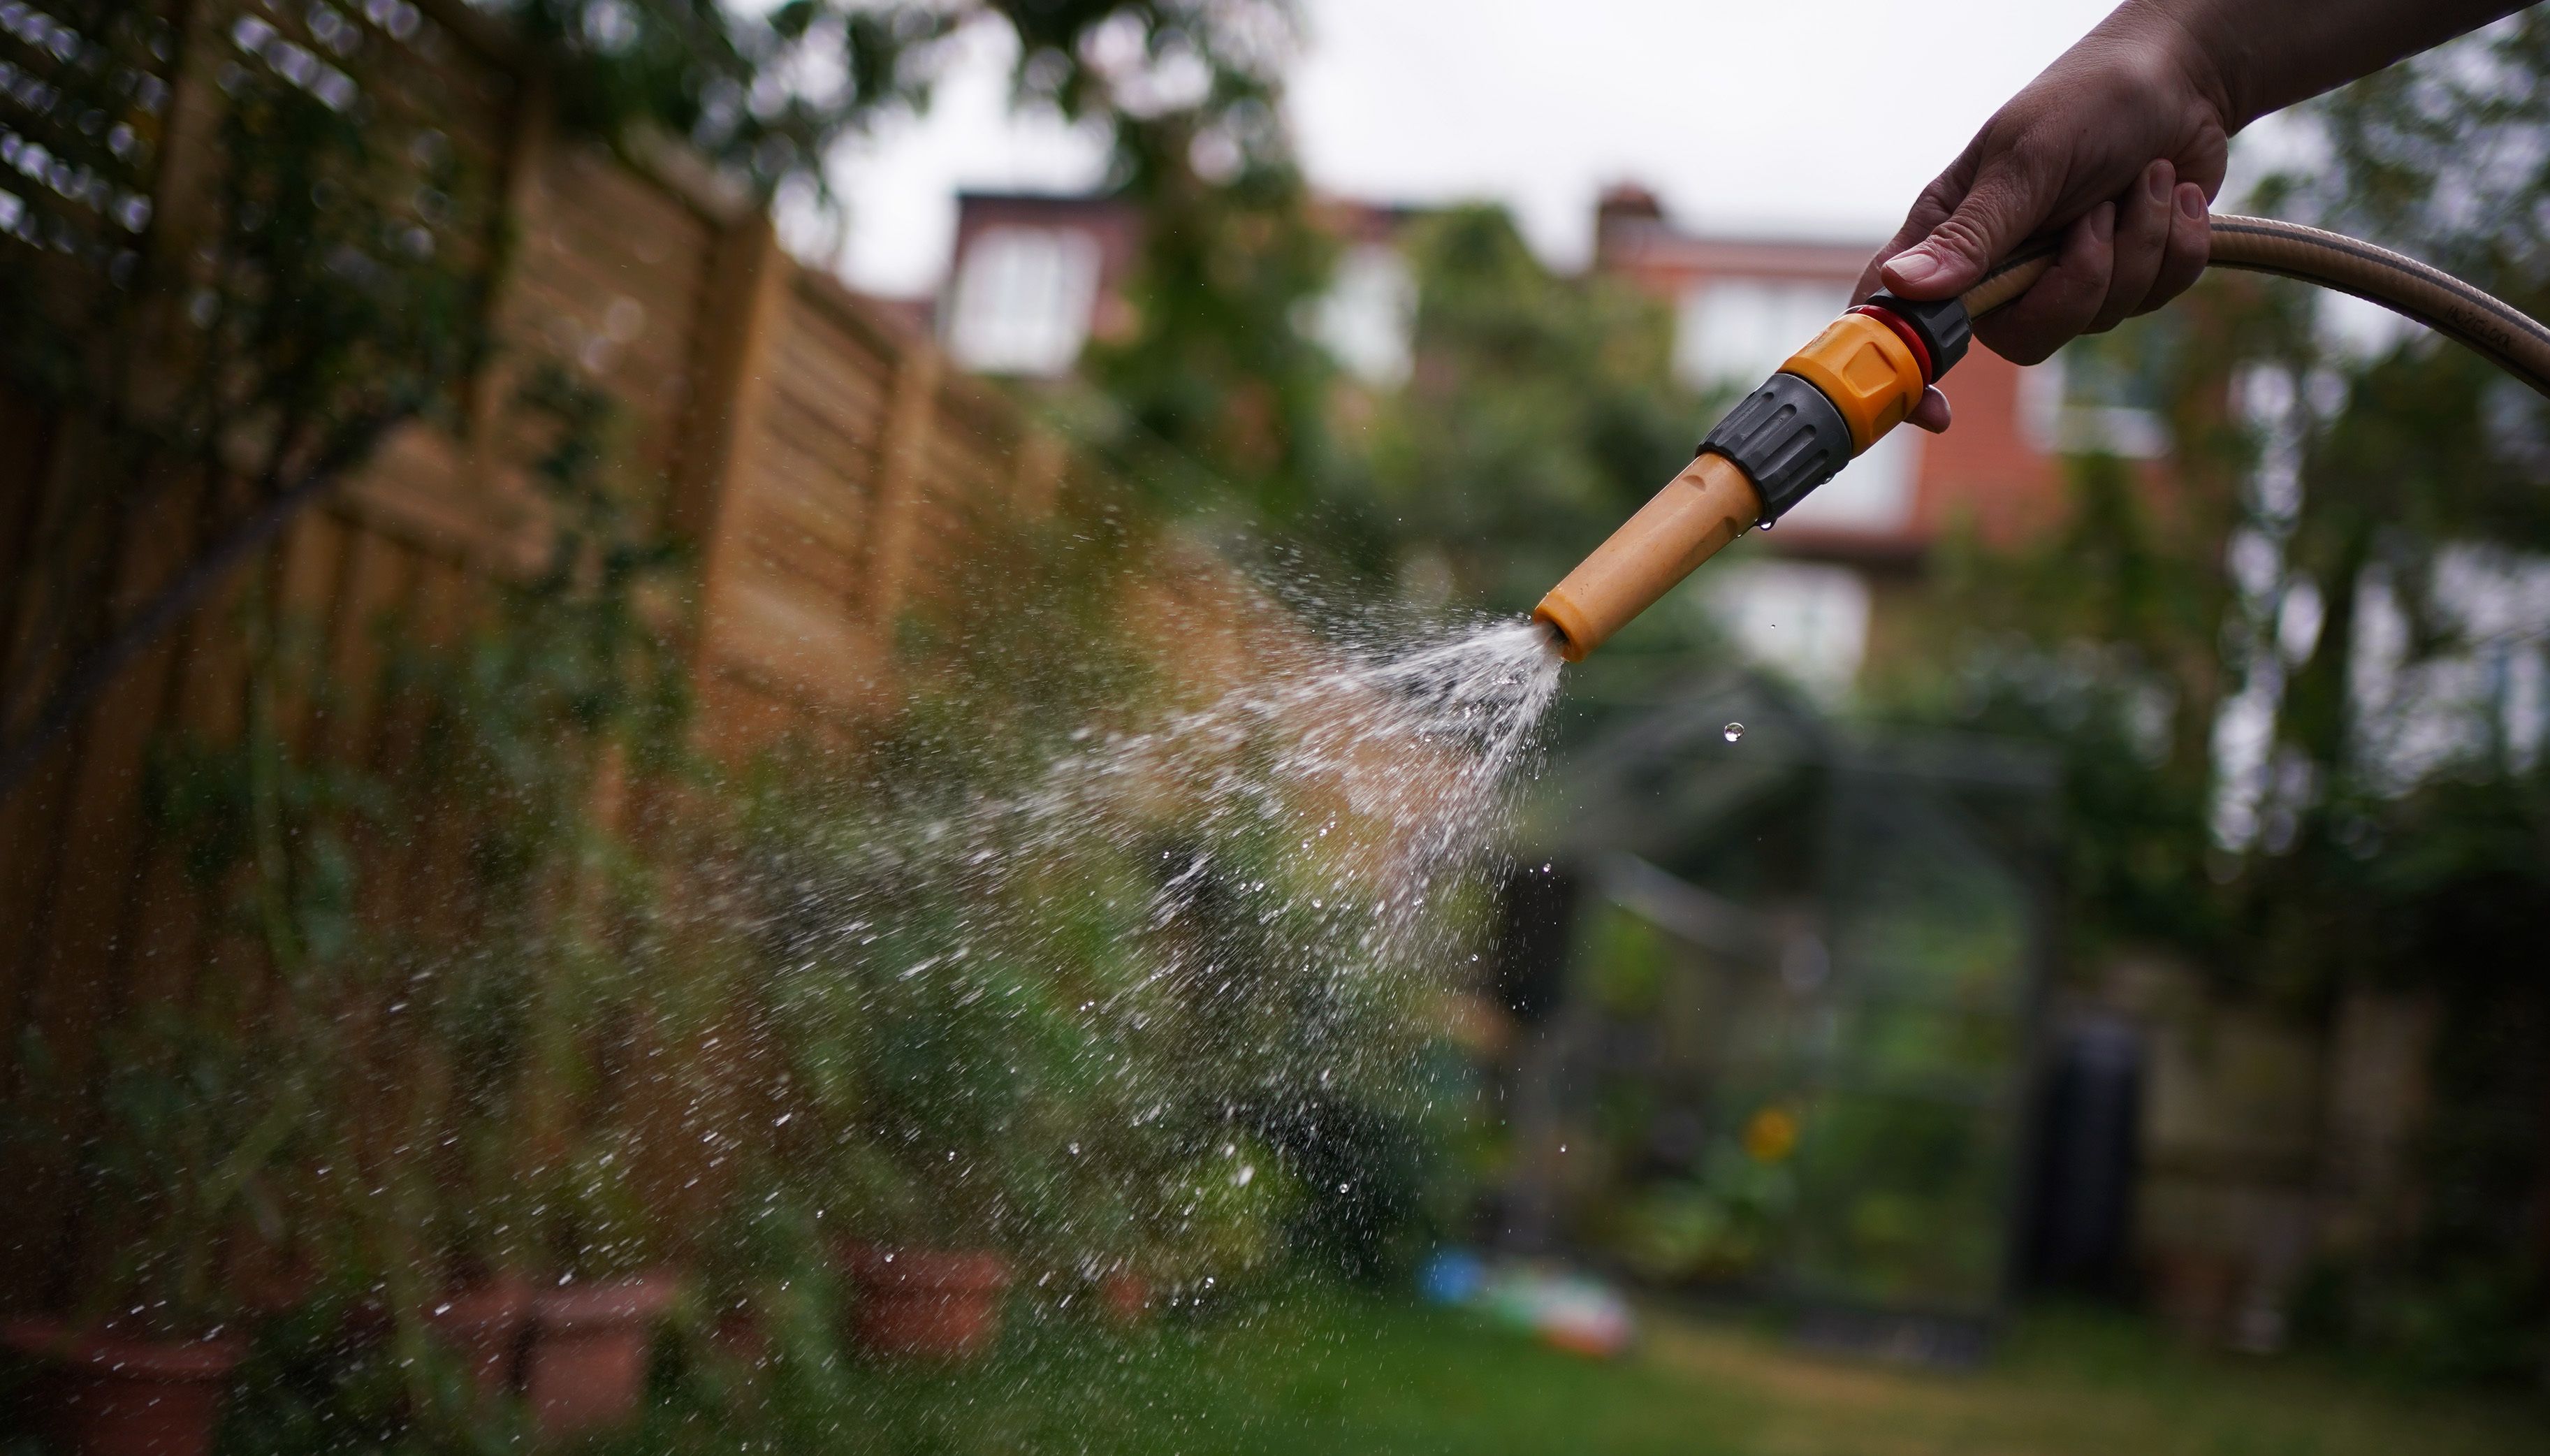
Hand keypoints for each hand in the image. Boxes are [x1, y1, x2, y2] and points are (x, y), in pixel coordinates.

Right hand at [1862, 8, 2228, 431]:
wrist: (2181, 80)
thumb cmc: (2088, 101)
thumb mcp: (2027, 158)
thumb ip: (1974, 232)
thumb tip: (1906, 290)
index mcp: (1953, 236)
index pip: (1902, 317)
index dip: (1907, 370)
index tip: (1936, 411)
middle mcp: (2003, 268)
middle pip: (2026, 337)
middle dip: (2080, 282)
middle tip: (2096, 217)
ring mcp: (2066, 276)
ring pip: (2100, 318)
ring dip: (2138, 244)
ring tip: (2141, 181)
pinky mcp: (2127, 277)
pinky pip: (2155, 299)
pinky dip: (2175, 244)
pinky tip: (2171, 196)